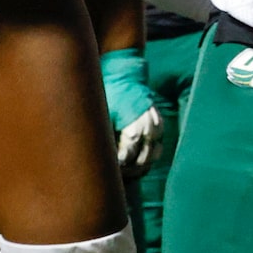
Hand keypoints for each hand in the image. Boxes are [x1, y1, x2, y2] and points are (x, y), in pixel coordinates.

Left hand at [101, 51, 164, 172]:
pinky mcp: (160, 126)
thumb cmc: (109, 96)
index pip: (126, 159)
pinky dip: (148, 157)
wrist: (125, 77)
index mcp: (134, 128)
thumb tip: (92, 160)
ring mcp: (157, 128)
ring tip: (123, 171)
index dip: (114, 168)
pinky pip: (157, 149)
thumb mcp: (101, 115)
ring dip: (138, 167)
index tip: (103, 170)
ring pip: (152, 158)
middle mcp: (150, 130)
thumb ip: (100, 137)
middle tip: (110, 174)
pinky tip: (135, 161)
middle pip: (142, 162)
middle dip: (126, 171)